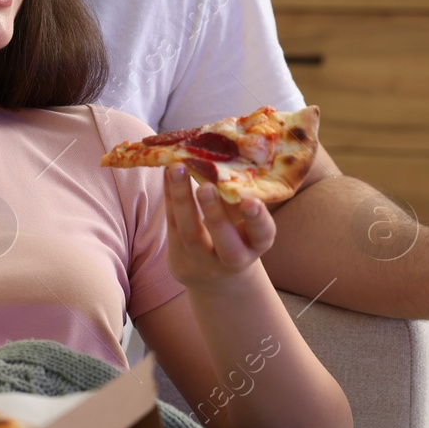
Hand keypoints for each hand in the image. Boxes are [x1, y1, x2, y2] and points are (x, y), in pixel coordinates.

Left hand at [161, 165, 275, 287]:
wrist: (213, 275)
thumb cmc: (235, 234)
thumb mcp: (245, 221)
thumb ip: (240, 196)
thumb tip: (228, 152)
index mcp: (256, 244)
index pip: (262, 234)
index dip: (257, 219)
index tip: (250, 200)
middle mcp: (233, 258)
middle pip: (225, 243)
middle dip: (215, 215)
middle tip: (206, 187)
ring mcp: (204, 262)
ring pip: (190, 234)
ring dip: (182, 200)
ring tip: (176, 169)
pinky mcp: (179, 257)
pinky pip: (172, 225)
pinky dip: (169, 197)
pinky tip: (166, 174)